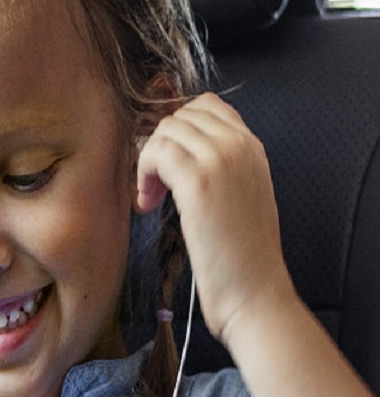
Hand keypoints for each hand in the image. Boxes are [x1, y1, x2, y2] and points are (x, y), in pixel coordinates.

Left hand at [136, 92, 296, 350]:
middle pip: (180, 116)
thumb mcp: (239, 197)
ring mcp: (222, 160)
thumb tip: (179, 154)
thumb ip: (220, 168)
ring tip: (150, 198)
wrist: (254, 290)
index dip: (176, 131)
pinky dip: (143, 175)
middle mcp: (240, 145)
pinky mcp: (199, 183)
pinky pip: (157, 153)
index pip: (206, 106)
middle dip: (158, 147)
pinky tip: (147, 205)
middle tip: (153, 187)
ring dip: (148, 162)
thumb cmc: (241, 255)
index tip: (169, 166)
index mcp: (253, 147)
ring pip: (165, 131)